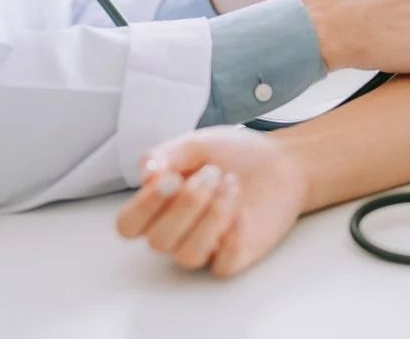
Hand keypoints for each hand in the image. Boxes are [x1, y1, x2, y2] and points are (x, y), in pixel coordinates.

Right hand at [115, 127, 305, 277]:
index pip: (128, 226)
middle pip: (158, 242)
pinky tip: (243, 214)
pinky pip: (222, 266)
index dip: (143, 207)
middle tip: (213, 173)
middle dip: (186, 204)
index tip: (171, 178)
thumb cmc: (232, 154)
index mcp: (159, 206)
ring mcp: (206, 246)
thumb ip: (166, 154)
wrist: (280, 160)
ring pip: (188, 255)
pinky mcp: (234, 256)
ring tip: (232, 184)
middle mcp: (177, 232)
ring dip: (211, 217)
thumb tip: (145, 173)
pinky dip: (232, 240)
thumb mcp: (195, 144)